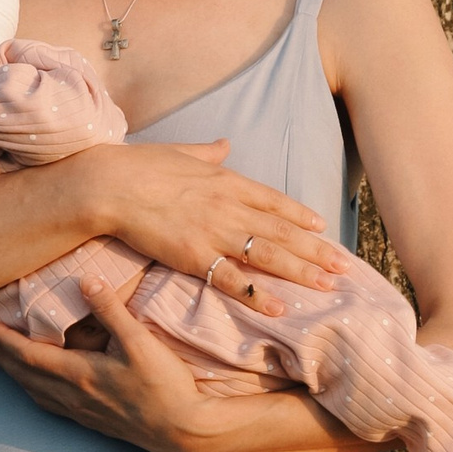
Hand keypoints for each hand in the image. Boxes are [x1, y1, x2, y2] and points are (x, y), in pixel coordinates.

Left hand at [0, 257, 213, 451]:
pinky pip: (54, 407)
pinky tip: (40, 392)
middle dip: (1, 357)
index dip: (2, 338)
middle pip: (26, 375)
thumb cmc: (165, 387)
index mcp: (79, 375)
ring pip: (37, 394)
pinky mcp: (96, 423)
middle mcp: (74, 396)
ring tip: (2, 364)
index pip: (28, 354)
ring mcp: (84, 413)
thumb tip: (85, 281)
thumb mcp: (140, 342)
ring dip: (16, 377)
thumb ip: (111, 310)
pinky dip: (37, 394)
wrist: (186, 431)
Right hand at [70, 139, 346, 305]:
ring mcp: (215, 232)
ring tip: (328, 287)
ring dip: (302, 273)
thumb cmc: (137, 166)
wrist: (108, 185)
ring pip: (269, 255)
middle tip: (344, 266)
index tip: (322, 227)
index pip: (272, 200)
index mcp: (225, 179)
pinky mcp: (195, 257)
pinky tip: (281, 307)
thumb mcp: (179, 152)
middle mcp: (228, 206)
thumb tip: (224, 144)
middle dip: (316, 250)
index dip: (299, 216)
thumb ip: (207, 153)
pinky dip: (259, 295)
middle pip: (282, 231)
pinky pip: (234, 280)